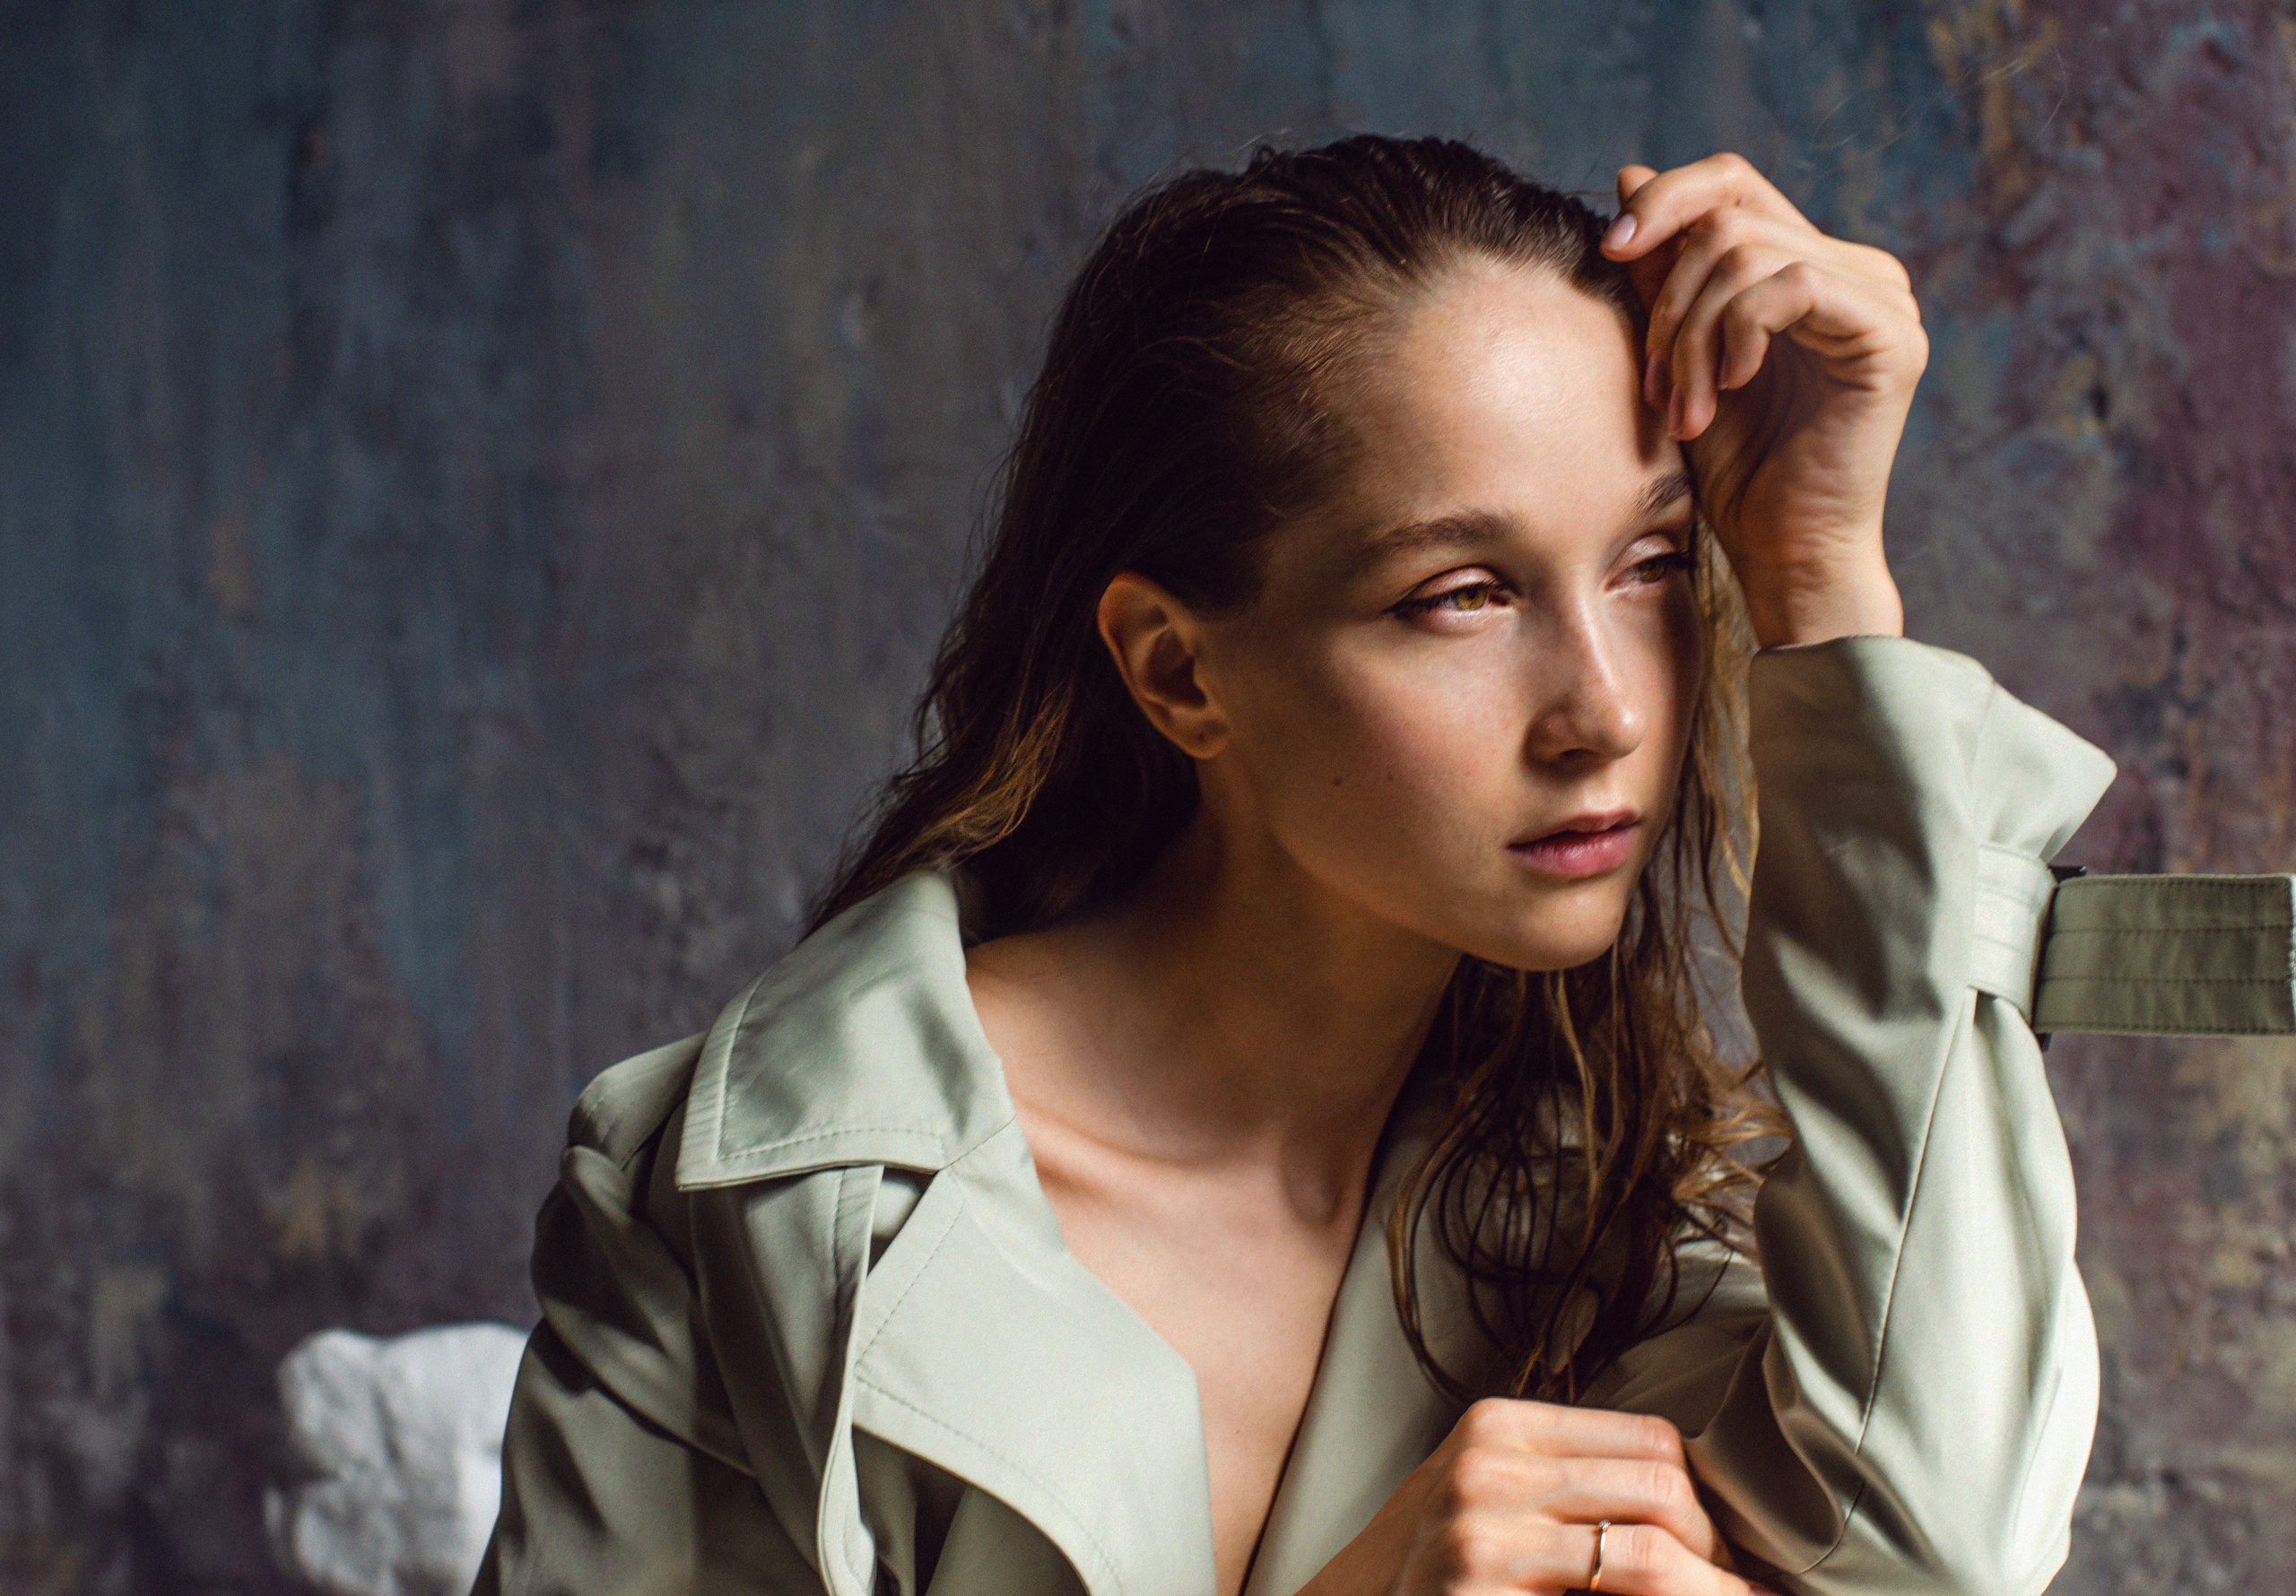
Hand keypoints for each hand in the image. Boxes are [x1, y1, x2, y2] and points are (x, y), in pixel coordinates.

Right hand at [1298, 1398, 1765, 1595]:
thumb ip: (1566, 1479)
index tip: (1716, 1549)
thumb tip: (1690, 1506)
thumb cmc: (1430, 1567)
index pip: (1650, 1439)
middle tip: (1734, 1593)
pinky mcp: (1481, 1590)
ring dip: (1709, 1593)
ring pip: (1647, 1554)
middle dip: (1715, 1555)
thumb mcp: (1487, 1494)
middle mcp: (1490, 1467)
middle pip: (1661, 1489)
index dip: (1701, 1499)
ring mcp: (1482, 1534)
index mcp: (1500, 1426)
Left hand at [1600, 153, 1926, 649]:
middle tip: (1655, 383)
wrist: (1780, 550)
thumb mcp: (1677, 353)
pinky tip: (1729, 390)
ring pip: (1748, 251)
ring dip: (1691, 334)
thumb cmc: (1732, 467)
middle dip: (1668, 296)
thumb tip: (1628, 174)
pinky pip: (1794, 284)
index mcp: (1809, 264)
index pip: (1731, 184)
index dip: (1663, 201)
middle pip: (1731, 210)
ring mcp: (1882, 297)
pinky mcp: (1893, 335)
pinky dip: (1739, 334)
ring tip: (1683, 409)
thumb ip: (1661, 269)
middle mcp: (1857, 268)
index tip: (1608, 251)